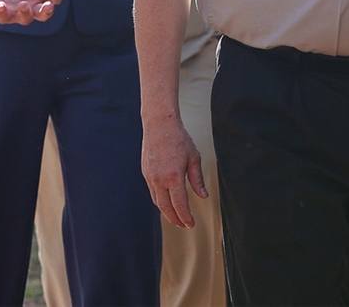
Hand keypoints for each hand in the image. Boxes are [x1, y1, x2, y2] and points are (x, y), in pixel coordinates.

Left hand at [0, 0, 63, 24]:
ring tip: (23, 5)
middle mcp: (31, 4)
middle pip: (44, 13)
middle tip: (47, 6)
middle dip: (47, 11)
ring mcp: (17, 11)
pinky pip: (5, 17)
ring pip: (27, 18)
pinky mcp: (3, 15)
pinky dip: (4, 13)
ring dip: (27, 13)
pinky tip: (1, 5)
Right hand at [141, 113, 205, 227]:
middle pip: (166, 208)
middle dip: (175, 219)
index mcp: (174, 176)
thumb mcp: (194, 158)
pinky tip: (167, 201)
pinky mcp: (146, 172)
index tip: (191, 224)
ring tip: (176, 217)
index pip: (180, 204)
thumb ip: (197, 179)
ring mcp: (150, 176)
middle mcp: (159, 179)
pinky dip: (160, 200)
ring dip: (167, 212)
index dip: (186, 217)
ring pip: (157, 201)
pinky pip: (153, 192)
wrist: (159, 124)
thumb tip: (203, 196)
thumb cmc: (179, 139)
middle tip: (183, 225)